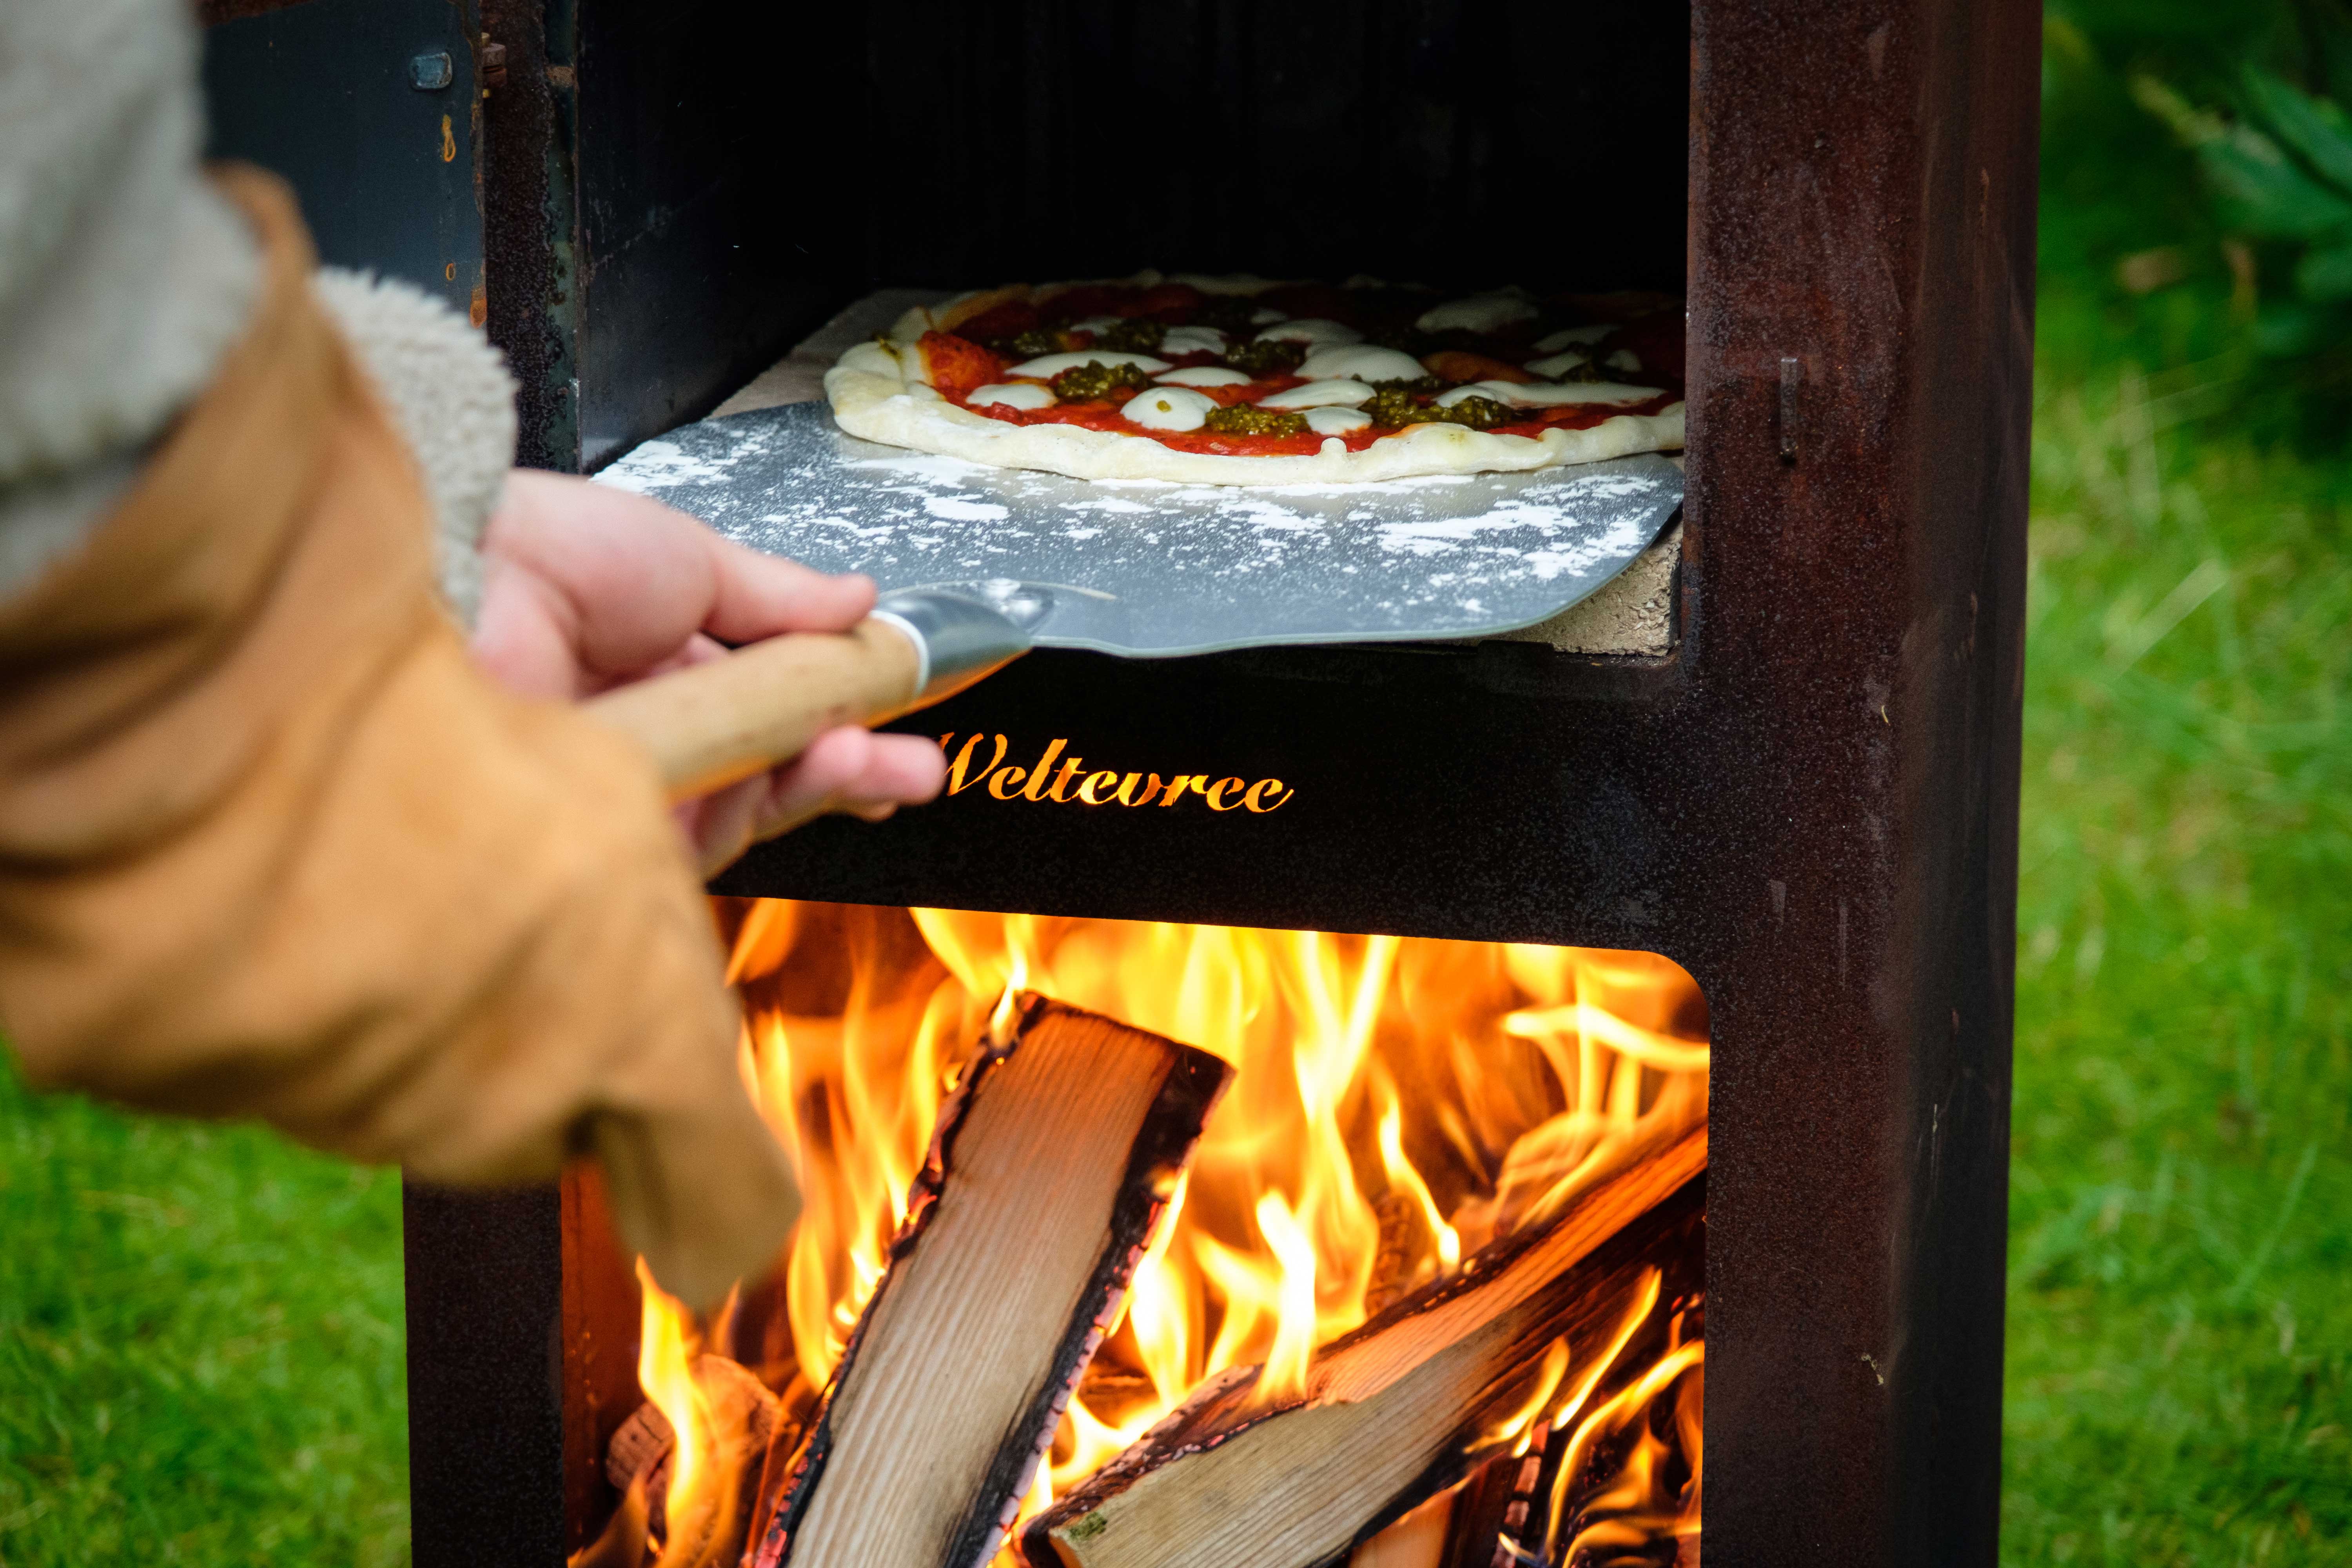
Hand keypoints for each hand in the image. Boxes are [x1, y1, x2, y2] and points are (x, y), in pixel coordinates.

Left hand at [472, 470, 945, 873]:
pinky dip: (768, 802)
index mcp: (657, 658)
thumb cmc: (544, 548)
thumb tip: (860, 599)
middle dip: (852, 766)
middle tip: (919, 766)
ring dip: (824, 780)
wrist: (469, 580)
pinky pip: (710, 839)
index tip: (895, 704)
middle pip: (768, 767)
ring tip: (877, 756)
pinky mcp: (615, 828)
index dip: (836, 708)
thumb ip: (780, 594)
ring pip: (749, 809)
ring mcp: (633, 780)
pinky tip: (809, 761)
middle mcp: (648, 725)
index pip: (764, 702)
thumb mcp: (689, 556)